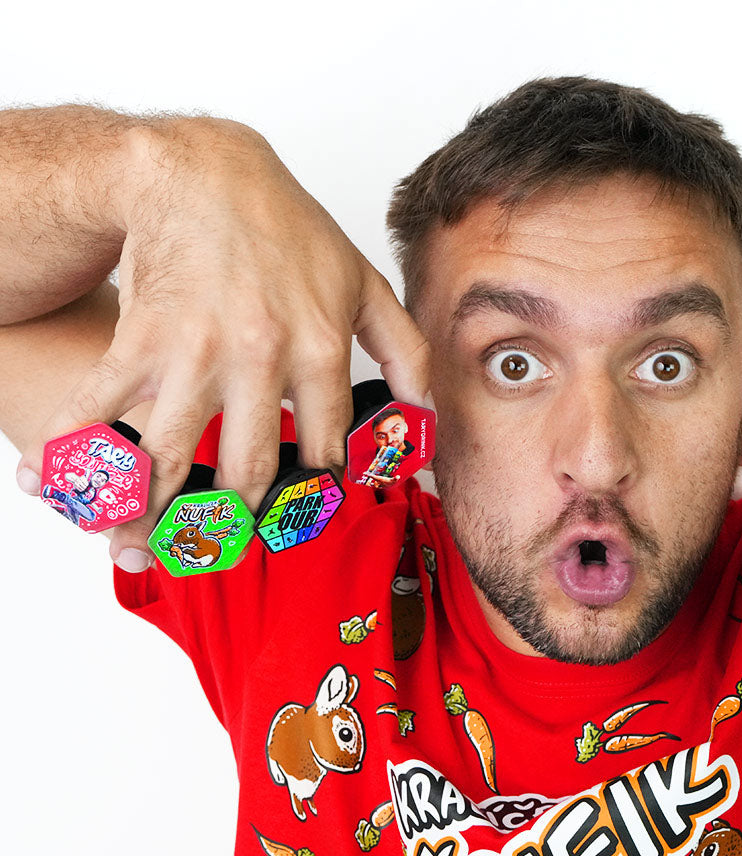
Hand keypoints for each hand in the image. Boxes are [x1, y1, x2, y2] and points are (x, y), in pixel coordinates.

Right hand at [15, 117, 429, 567]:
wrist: (205, 171)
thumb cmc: (287, 230)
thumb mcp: (363, 284)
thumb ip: (404, 353)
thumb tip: (427, 418)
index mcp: (318, 350)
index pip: (325, 450)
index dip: (315, 490)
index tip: (301, 511)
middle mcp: (258, 359)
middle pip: (246, 470)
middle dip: (235, 518)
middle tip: (226, 541)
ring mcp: (194, 352)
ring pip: (172, 454)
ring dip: (154, 508)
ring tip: (145, 542)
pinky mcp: (141, 337)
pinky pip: (104, 404)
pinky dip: (78, 448)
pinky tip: (57, 484)